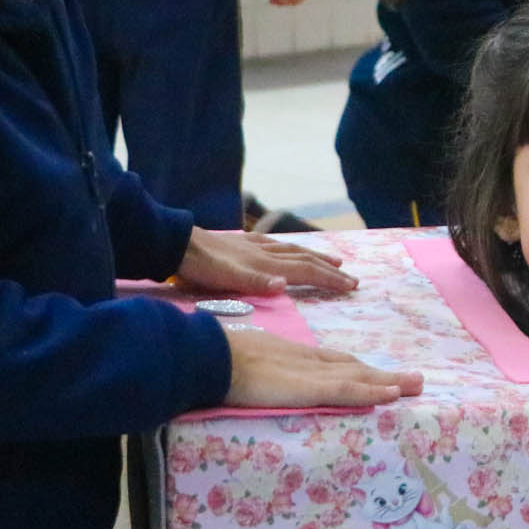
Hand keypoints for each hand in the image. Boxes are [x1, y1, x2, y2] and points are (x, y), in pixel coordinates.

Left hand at [177, 228, 355, 295]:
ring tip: (333, 260)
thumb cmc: (201, 267)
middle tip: (352, 278)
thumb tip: (285, 285)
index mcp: (265, 264)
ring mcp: (255, 246)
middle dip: (330, 269)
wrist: (176, 244)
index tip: (351, 285)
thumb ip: (256, 282)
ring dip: (316, 256)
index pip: (306, 271)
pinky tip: (289, 250)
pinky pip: (276, 245)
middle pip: (306, 259)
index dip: (329, 278)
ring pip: (293, 250)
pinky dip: (291, 249)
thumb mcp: (226, 279)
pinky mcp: (243, 242)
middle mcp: (266, 252)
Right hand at [222, 327, 422, 408]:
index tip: (377, 374)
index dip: (357, 369)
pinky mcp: (309, 387)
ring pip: (358, 377)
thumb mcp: (242, 364)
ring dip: (389, 382)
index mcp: (292, 355)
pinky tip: (391, 395)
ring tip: (416, 385)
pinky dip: (371, 392)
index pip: (333, 362)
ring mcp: (310, 373)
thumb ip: (254, 372)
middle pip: (353, 367)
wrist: (208, 357)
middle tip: (412, 380)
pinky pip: (347, 390)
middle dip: (382, 375)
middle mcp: (308, 361)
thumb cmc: (215, 360)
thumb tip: (249, 380)